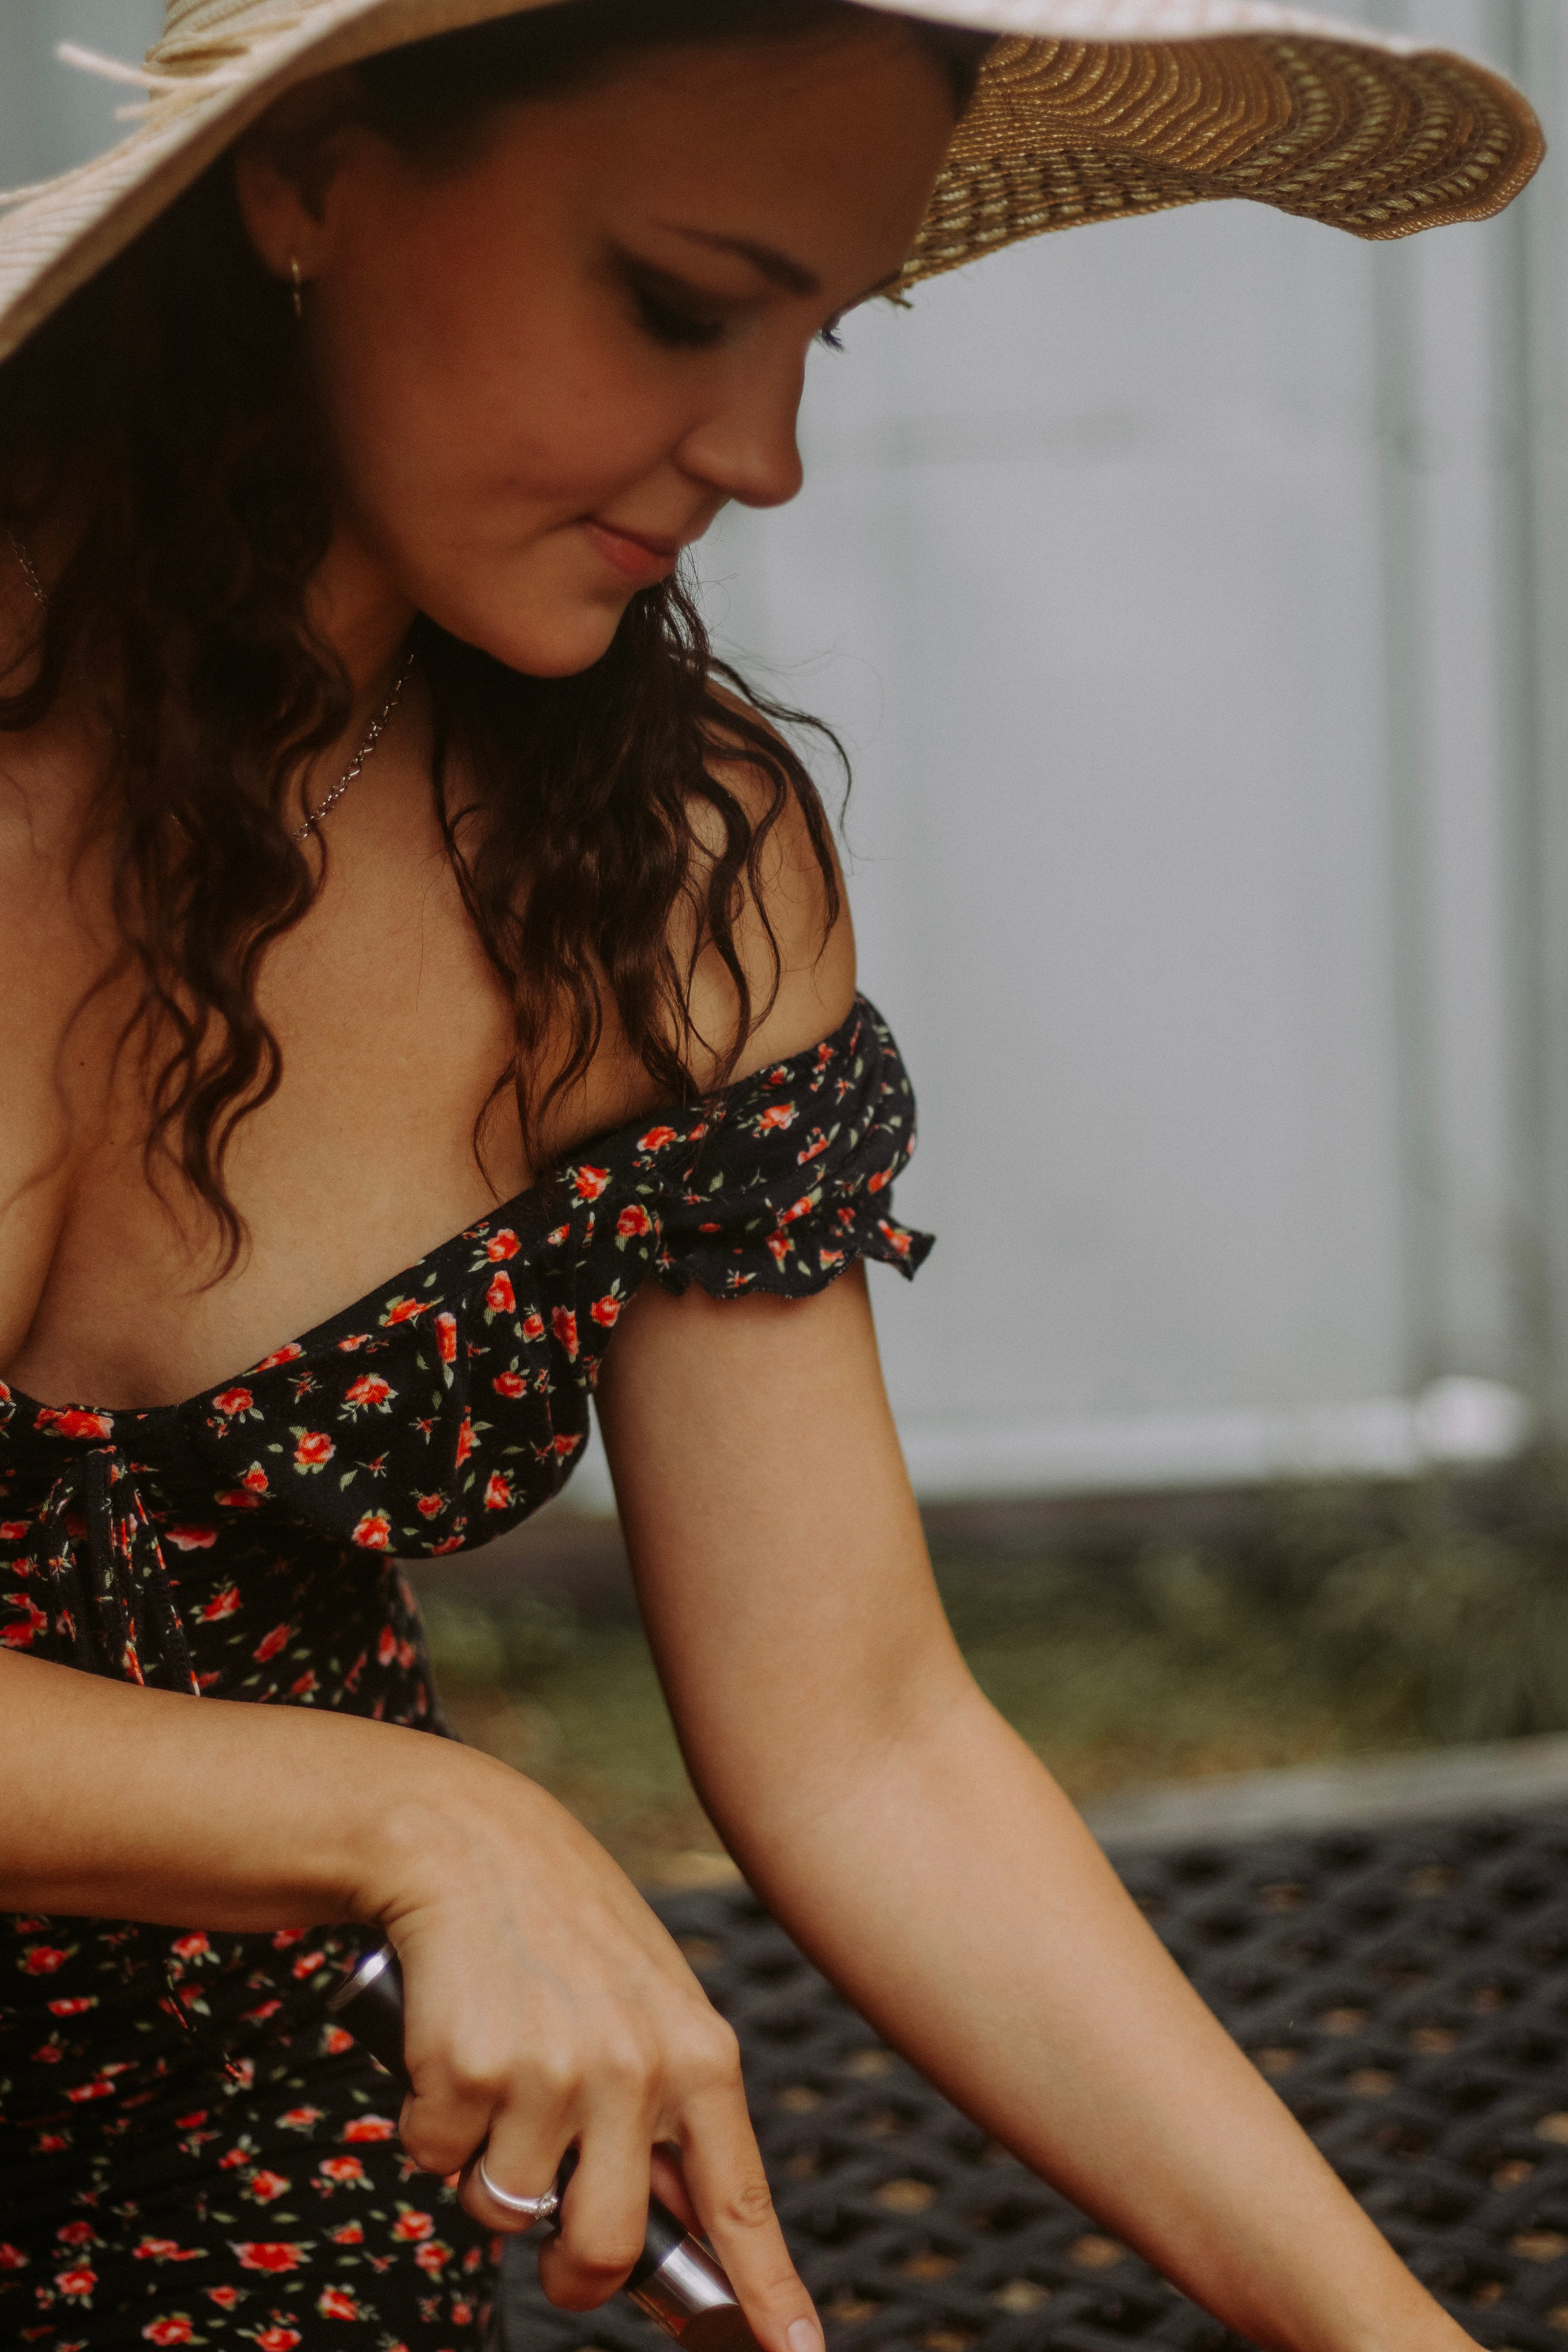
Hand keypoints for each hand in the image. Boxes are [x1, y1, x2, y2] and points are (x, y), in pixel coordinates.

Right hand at [357, 1741, 821, 2351]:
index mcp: (698, 2054)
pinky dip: (430, 2124)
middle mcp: (635, 2070)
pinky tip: (450, 2046)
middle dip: (567, 2272)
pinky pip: (436, 2161)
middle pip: (602, 2251)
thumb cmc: (565, 1927)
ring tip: (495, 2074)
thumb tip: (678, 2227)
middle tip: (546, 2231)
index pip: (740, 2201)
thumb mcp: (650, 2001)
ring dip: (485, 2169)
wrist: (473, 1839)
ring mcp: (551, 2073)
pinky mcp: (468, 2069)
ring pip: (504, 2212)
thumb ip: (670, 2107)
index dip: (766, 2291)